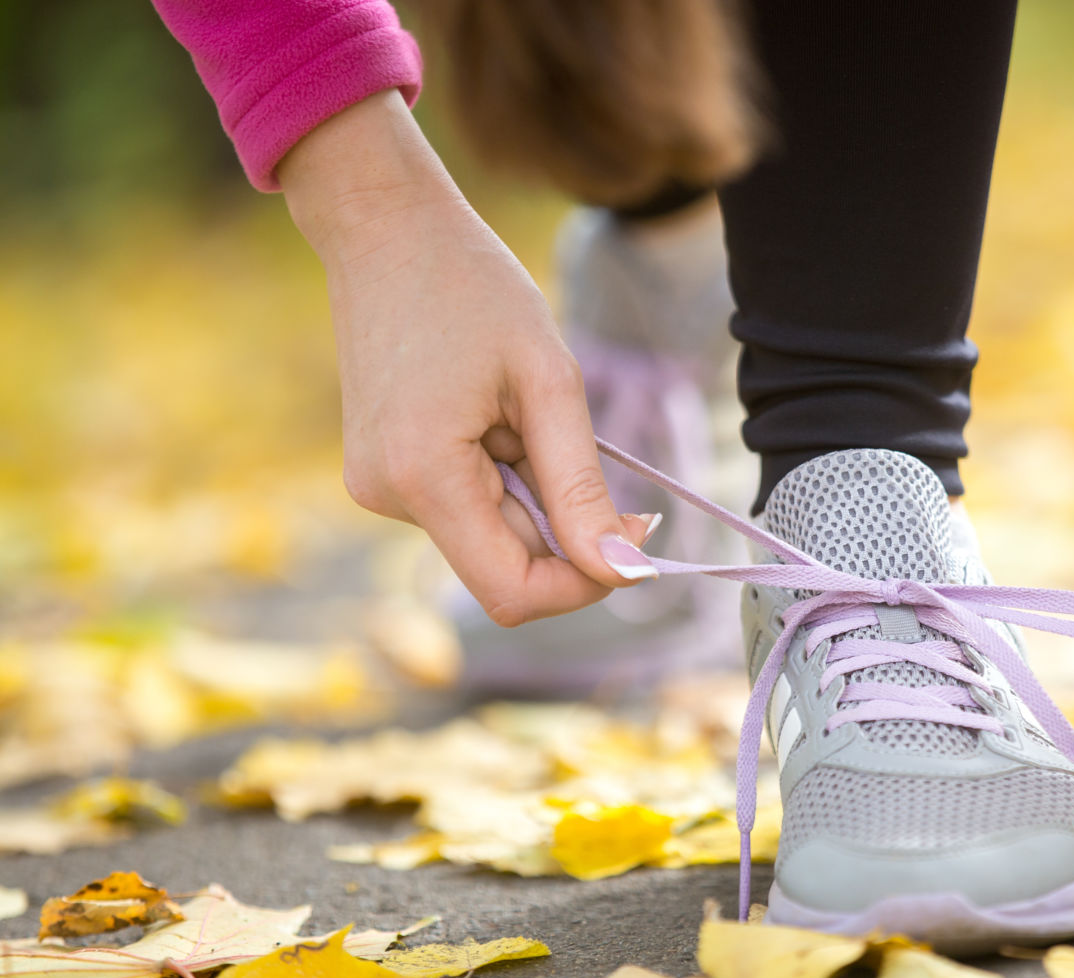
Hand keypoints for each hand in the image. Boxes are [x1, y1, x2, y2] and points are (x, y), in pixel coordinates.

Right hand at [280, 92, 656, 624]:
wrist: (385, 227)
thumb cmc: (473, 288)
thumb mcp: (549, 384)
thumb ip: (583, 489)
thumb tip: (625, 571)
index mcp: (425, 478)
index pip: (513, 594)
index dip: (584, 584)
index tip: (635, 540)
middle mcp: (388, 497)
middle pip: (505, 566)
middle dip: (565, 528)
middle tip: (596, 451)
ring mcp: (378, 487)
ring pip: (490, 535)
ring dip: (534, 494)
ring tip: (524, 412)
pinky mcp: (383, 472)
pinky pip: (465, 504)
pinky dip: (503, 477)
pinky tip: (497, 414)